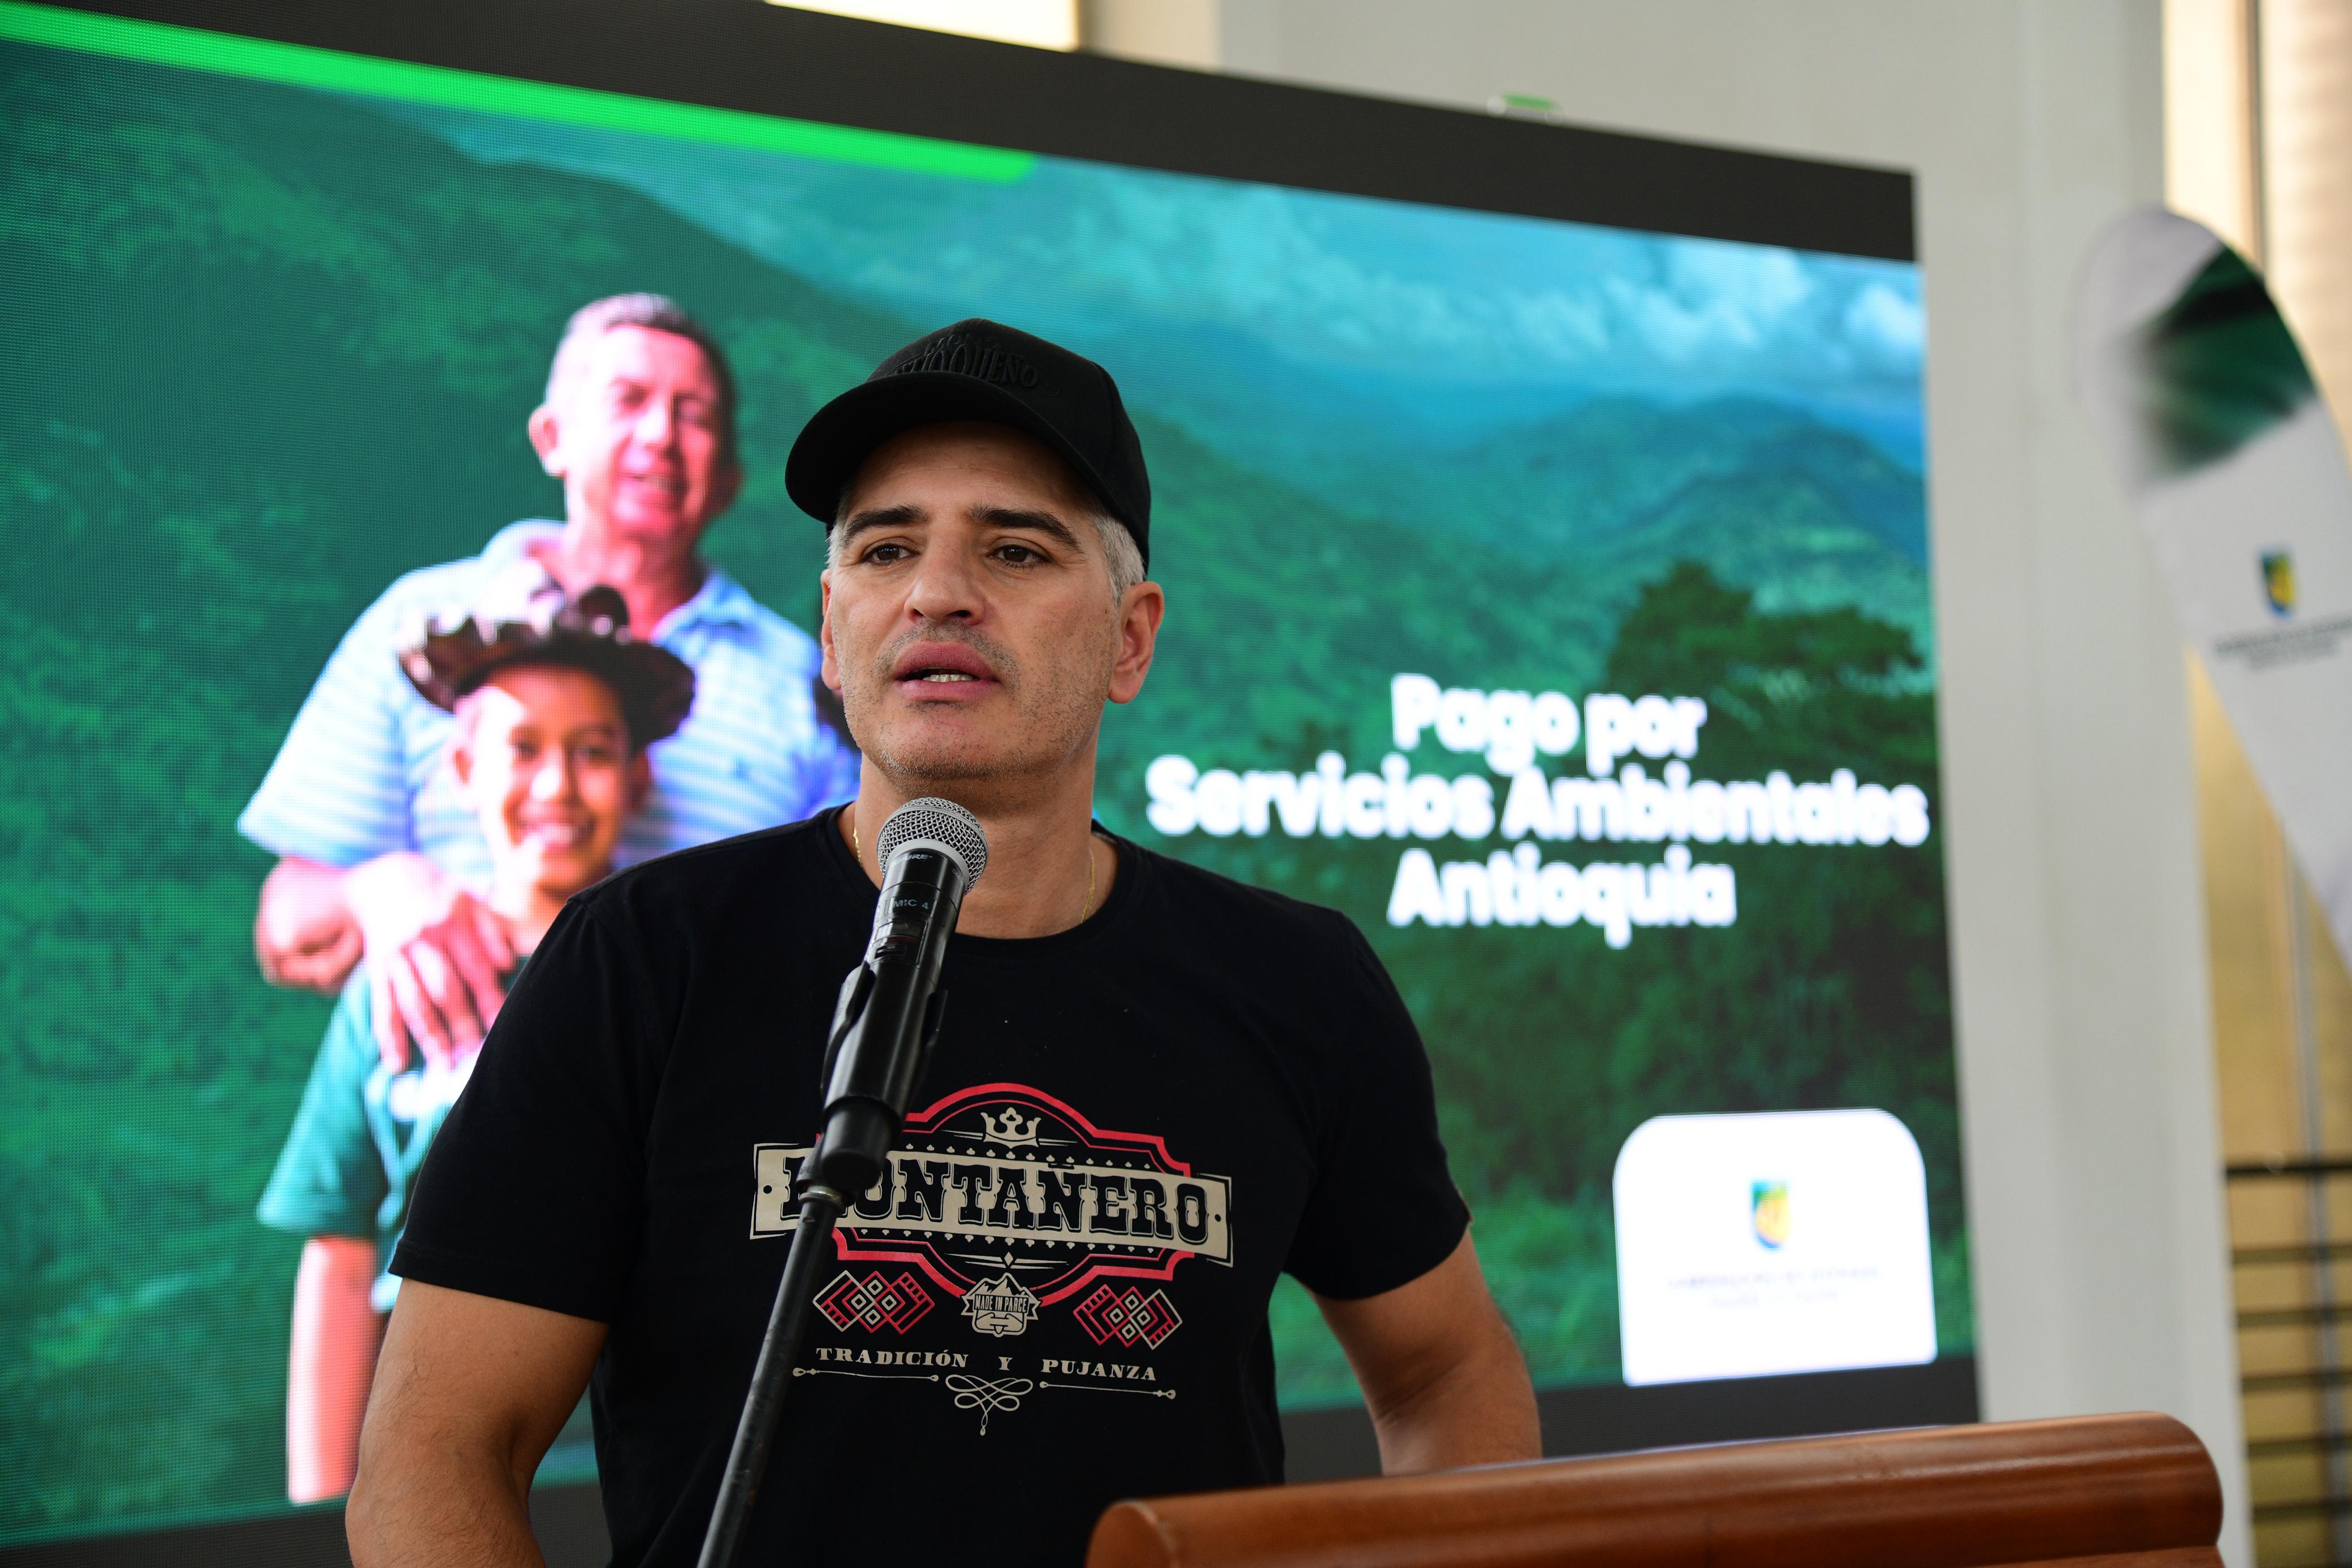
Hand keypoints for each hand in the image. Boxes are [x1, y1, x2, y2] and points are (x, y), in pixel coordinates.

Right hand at [343, 852, 514, 1073]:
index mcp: (451, 920)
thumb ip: (491, 930)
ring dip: (429, 1038)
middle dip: (461, 1025)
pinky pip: (382, 1006)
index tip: (503, 1026)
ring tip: (444, 1067)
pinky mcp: (376, 969)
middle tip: (477, 1057)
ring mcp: (395, 956)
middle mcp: (421, 939)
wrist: (383, 881)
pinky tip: (397, 1064)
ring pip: (413, 1002)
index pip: (474, 966)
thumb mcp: (470, 899)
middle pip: (443, 990)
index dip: (489, 998)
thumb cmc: (441, 895)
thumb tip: (508, 965)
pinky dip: (388, 1037)